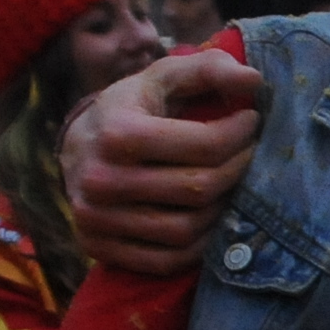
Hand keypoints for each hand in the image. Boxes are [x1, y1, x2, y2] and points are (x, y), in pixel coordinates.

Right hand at [62, 51, 266, 274]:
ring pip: (186, 230)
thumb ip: (209, 69)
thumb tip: (254, 80)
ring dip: (221, 209)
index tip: (251, 122)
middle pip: (199, 189)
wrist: (75, 147)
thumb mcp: (163, 77)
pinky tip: (208, 217)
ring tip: (229, 184)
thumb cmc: (131, 108)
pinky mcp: (98, 248)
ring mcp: (96, 219)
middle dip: (237, 170)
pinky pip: (167, 261)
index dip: (239, 135)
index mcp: (117, 132)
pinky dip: (198, 245)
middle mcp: (101, 179)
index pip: (204, 145)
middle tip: (249, 154)